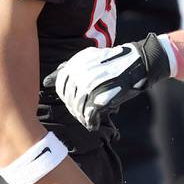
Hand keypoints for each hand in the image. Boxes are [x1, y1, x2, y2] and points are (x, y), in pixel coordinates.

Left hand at [43, 34, 170, 130]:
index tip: (74, 102)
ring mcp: (91, 84)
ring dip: (83, 117)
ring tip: (90, 118)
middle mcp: (80, 73)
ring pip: (78, 109)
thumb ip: (67, 70)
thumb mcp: (88, 60)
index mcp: (76, 63)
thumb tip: (45, 81)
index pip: (60, 86)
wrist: (138, 62)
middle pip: (69, 100)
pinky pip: (90, 115)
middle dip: (75, 109)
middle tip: (84, 113)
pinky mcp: (102, 95)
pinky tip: (95, 123)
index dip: (67, 98)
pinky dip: (91, 122)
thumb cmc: (113, 63)